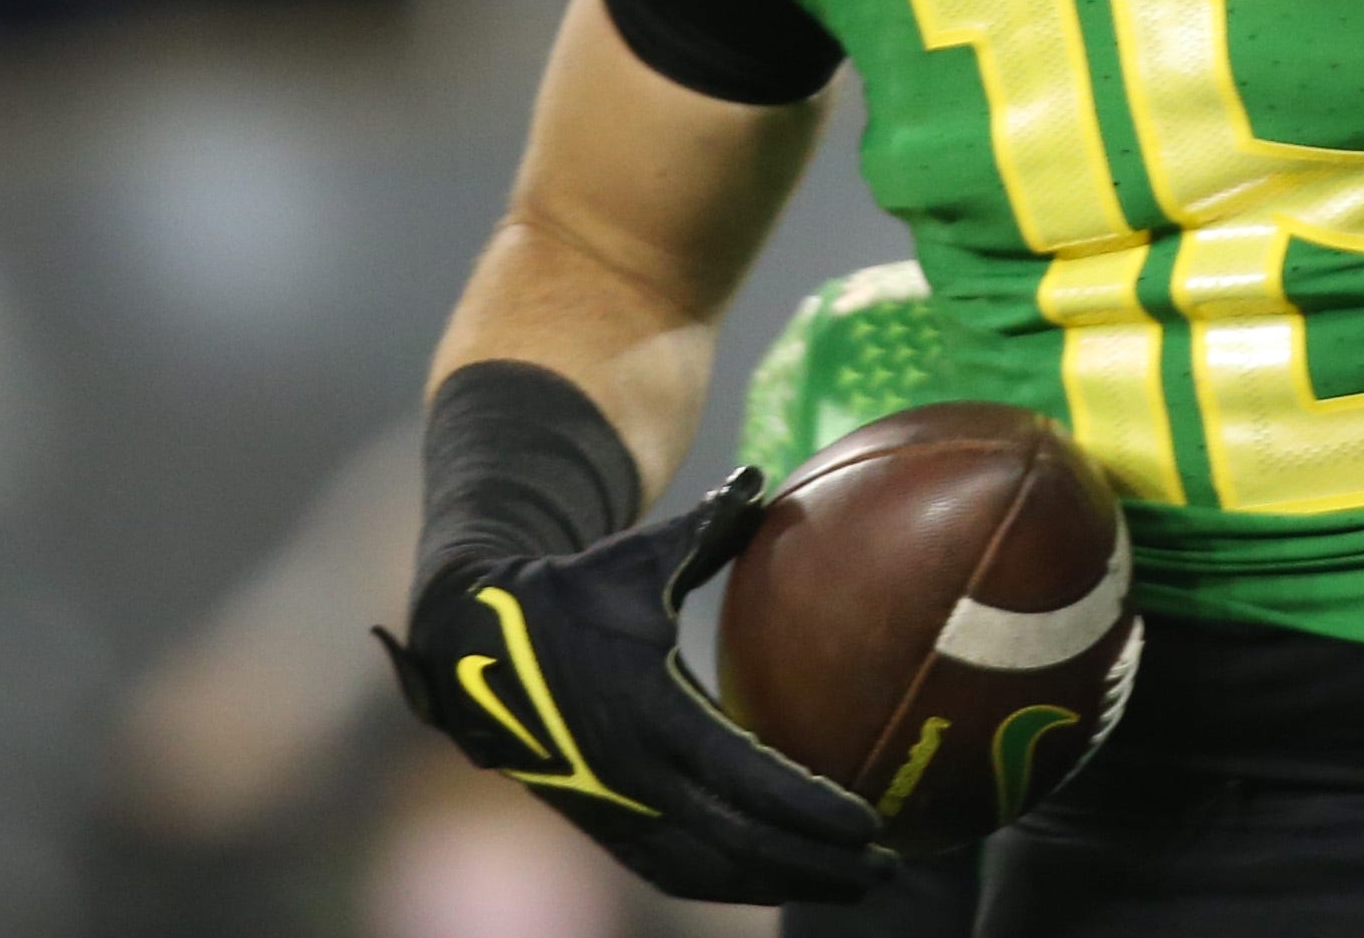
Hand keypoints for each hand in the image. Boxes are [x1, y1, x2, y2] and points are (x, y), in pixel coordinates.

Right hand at [379, 467, 887, 904]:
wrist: (476, 651)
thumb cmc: (570, 593)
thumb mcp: (636, 556)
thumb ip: (708, 525)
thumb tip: (761, 475)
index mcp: (650, 711)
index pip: (745, 776)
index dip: (811, 808)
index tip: (874, 824)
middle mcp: (634, 776)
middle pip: (742, 844)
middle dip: (819, 865)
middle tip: (888, 868)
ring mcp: (617, 811)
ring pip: (713, 874)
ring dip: (785, 884)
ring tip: (852, 886)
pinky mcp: (605, 827)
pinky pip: (679, 875)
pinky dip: (736, 887)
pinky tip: (781, 883)